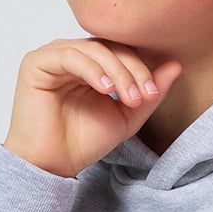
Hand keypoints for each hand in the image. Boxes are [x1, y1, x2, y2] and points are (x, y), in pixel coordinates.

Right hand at [5, 39, 181, 179]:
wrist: (53, 164)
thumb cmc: (83, 141)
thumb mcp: (127, 116)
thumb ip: (150, 93)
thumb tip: (176, 65)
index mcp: (92, 64)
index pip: (122, 52)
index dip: (141, 68)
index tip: (153, 93)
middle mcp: (72, 55)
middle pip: (110, 47)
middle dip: (132, 70)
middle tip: (143, 96)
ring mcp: (53, 56)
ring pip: (93, 49)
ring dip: (116, 71)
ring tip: (126, 97)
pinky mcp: (36, 62)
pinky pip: (69, 55)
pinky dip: (91, 69)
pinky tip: (104, 88)